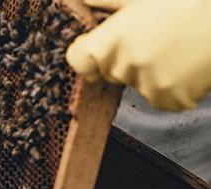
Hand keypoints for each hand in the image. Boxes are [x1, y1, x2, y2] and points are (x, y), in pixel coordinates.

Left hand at [66, 0, 210, 110]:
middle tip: (154, 38)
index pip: (78, 61)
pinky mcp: (171, 100)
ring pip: (138, 84)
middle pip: (110, 72)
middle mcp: (122, 69)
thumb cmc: (188, 2)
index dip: (87, 54)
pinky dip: (172, 86)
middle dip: (125, 59)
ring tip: (177, 48)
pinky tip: (187, 64)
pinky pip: (162, 97)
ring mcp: (146, 87)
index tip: (98, 47)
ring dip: (151, 72)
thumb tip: (84, 0)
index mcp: (107, 43)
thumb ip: (108, 2)